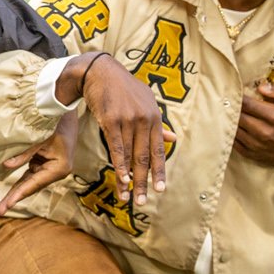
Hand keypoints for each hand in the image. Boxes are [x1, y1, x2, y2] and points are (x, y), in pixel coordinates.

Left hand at [0, 112, 81, 212]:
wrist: (66, 110)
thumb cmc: (55, 123)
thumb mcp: (38, 139)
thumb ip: (23, 154)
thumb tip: (5, 166)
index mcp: (59, 168)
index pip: (34, 184)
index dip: (18, 195)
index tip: (7, 206)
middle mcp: (57, 172)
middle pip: (32, 186)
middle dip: (15, 197)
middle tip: (0, 210)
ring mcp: (51, 169)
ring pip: (31, 182)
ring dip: (17, 191)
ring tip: (2, 205)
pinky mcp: (46, 163)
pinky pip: (31, 175)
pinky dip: (21, 181)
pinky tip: (11, 192)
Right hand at [68, 54, 169, 205]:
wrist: (99, 72)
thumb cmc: (123, 89)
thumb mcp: (146, 102)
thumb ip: (158, 123)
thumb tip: (174, 139)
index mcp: (155, 117)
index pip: (159, 150)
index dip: (159, 171)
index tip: (159, 190)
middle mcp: (144, 120)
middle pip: (145, 157)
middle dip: (144, 181)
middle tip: (143, 201)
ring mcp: (128, 120)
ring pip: (129, 156)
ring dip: (129, 179)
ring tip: (127, 197)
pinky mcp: (111, 120)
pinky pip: (116, 148)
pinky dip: (119, 165)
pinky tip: (122, 178)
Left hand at [234, 82, 273, 168]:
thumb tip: (261, 87)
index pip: (246, 104)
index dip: (237, 96)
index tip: (233, 91)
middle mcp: (264, 132)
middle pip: (238, 116)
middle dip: (232, 107)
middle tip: (228, 100)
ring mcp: (256, 145)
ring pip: (234, 129)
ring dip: (231, 120)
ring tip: (229, 112)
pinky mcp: (252, 154)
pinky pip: (234, 142)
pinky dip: (231, 133)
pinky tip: (233, 126)